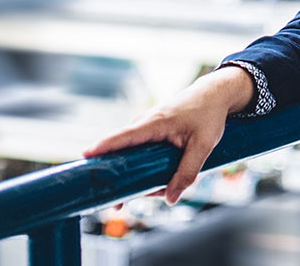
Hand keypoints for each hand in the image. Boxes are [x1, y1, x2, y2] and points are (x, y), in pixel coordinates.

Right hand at [82, 66, 254, 202]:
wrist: (214, 95)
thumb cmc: (208, 115)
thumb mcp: (203, 146)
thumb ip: (187, 172)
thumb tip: (170, 199)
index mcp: (154, 123)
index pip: (123, 136)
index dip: (103, 147)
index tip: (85, 157)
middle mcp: (144, 124)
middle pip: (121, 153)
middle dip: (118, 179)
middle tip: (119, 204)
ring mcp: (145, 128)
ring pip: (131, 157)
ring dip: (137, 177)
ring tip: (157, 191)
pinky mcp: (150, 133)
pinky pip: (139, 154)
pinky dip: (144, 169)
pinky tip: (158, 182)